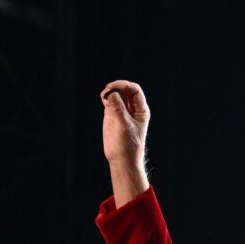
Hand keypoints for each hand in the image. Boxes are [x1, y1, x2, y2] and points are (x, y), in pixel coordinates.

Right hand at [101, 80, 149, 206]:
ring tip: (104, 97)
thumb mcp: (125, 126)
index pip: (135, 90)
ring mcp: (122, 111)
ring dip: (110, 91)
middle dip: (116, 87)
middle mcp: (132, 109)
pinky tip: (103, 100)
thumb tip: (112, 94)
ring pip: (117, 93)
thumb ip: (119, 110)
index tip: (113, 87)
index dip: (124, 85)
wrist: (122, 158)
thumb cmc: (128, 145)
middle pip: (125, 89)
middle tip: (107, 91)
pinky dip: (105, 97)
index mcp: (141, 110)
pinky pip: (109, 100)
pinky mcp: (112, 115)